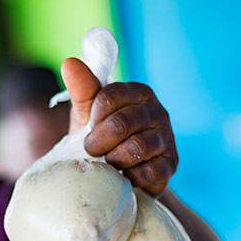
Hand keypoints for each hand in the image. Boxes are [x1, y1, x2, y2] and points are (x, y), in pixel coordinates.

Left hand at [61, 58, 176, 195]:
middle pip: (121, 124)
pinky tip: (126, 174)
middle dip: (98, 142)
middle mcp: (158, 111)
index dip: (94, 117)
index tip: (90, 128)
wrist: (118, 173)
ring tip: (109, 162)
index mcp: (138, 93)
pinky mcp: (170, 165)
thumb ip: (82, 90)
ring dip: (114, 159)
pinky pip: (147, 172)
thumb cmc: (102, 138)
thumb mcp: (88, 115)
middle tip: (92, 150)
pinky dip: (130, 176)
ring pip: (136, 148)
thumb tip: (69, 63)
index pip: (110, 96)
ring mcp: (167, 138)